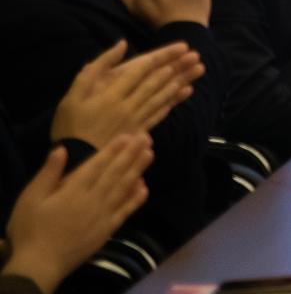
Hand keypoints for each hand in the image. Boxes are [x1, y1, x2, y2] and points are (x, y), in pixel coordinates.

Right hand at [1, 135, 152, 292]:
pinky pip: (125, 211)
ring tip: (150, 154)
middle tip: (147, 137)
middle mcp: (93, 199)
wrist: (39, 265)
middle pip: (115, 173)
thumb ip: (48, 174)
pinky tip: (145, 187)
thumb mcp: (31, 199)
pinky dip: (136, 199)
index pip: (97, 165)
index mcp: (73, 190)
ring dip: (138, 170)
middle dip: (131, 154)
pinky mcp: (107, 230)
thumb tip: (62, 149)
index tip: (127, 135)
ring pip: (124, 188)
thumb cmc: (31, 229)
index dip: (113, 150)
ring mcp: (103, 215)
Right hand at [51, 41, 201, 146]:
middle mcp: (127, 106)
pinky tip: (186, 92)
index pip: (142, 70)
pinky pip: (160, 113)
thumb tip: (120, 45)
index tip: (181, 47)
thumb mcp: (74, 95)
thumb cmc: (70, 124)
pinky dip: (173, 101)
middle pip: (157, 82)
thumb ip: (96, 69)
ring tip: (198, 70)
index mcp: (111, 94)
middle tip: (196, 55)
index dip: (162, 57)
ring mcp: (135, 119)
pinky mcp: (138, 131)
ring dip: (181, 81)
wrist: (74, 159)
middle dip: (178, 67)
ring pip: (162, 96)